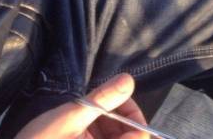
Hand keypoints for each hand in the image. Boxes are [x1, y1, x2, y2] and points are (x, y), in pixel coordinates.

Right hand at [13, 73, 147, 138]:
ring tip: (82, 119)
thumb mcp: (72, 116)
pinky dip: (94, 136)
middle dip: (116, 119)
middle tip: (94, 106)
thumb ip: (103, 98)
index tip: (115, 98)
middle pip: (129, 138)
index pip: (141, 134)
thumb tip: (128, 80)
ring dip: (105, 128)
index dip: (132, 114)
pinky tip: (78, 130)